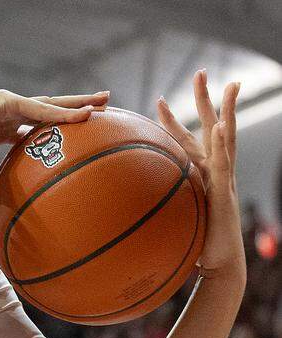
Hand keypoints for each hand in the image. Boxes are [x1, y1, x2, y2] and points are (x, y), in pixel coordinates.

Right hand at [0, 90, 109, 196]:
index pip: (33, 125)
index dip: (53, 128)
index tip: (71, 131)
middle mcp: (7, 112)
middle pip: (49, 110)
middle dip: (74, 108)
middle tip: (101, 106)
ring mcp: (9, 105)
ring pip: (52, 105)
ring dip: (78, 105)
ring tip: (105, 102)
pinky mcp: (7, 103)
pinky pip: (42, 110)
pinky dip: (63, 113)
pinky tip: (85, 115)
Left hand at [156, 70, 243, 283]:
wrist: (216, 265)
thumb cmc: (191, 247)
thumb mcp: (162, 222)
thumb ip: (141, 211)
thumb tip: (109, 213)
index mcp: (198, 174)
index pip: (184, 140)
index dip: (171, 120)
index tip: (157, 101)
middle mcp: (214, 171)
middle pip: (210, 127)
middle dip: (206, 99)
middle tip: (200, 72)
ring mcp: (224, 180)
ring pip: (227, 137)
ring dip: (227, 111)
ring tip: (229, 86)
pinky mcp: (226, 193)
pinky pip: (224, 165)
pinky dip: (223, 145)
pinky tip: (221, 128)